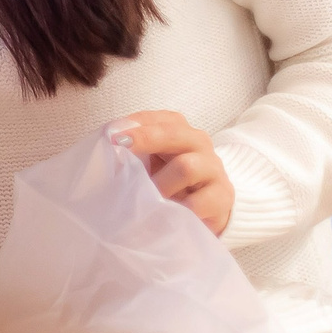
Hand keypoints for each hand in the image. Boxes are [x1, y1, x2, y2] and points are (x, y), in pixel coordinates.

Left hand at [109, 110, 234, 234]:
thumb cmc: (171, 181)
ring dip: (161, 183)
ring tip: (147, 196)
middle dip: (145, 139)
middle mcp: (198, 143)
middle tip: (120, 148)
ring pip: (187, 166)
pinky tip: (168, 213)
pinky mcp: (223, 195)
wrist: (211, 206)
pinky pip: (202, 201)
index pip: (157, 119)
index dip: (134, 124)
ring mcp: (213, 168)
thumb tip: (108, 154)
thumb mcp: (151, 163)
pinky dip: (181, 208)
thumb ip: (133, 155)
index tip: (111, 136)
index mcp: (179, 130)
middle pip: (174, 133)